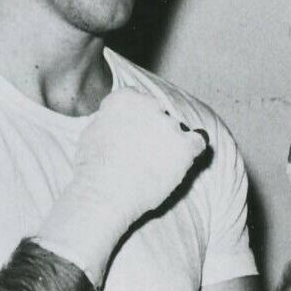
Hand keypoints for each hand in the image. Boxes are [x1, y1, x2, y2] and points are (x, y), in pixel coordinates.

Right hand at [33, 89, 208, 289]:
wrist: (104, 193)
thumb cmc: (92, 169)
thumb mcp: (92, 132)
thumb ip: (110, 119)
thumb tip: (117, 119)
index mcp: (125, 98)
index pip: (138, 99)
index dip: (137, 118)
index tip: (133, 133)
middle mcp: (149, 105)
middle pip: (159, 113)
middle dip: (154, 130)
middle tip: (144, 152)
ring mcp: (169, 125)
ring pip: (177, 129)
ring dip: (170, 143)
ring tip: (155, 165)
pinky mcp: (184, 146)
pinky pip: (199, 142)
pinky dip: (193, 149)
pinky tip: (185, 159)